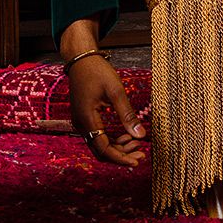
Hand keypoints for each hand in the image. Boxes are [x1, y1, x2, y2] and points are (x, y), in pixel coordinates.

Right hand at [69, 54, 147, 168]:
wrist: (81, 60)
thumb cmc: (97, 71)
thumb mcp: (116, 91)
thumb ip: (127, 114)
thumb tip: (141, 135)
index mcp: (87, 119)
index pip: (103, 149)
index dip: (120, 158)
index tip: (137, 162)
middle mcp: (81, 124)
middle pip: (101, 150)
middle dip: (121, 155)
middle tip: (141, 154)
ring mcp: (81, 122)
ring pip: (100, 144)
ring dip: (118, 147)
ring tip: (137, 143)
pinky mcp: (85, 118)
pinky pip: (98, 136)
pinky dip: (113, 139)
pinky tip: (128, 135)